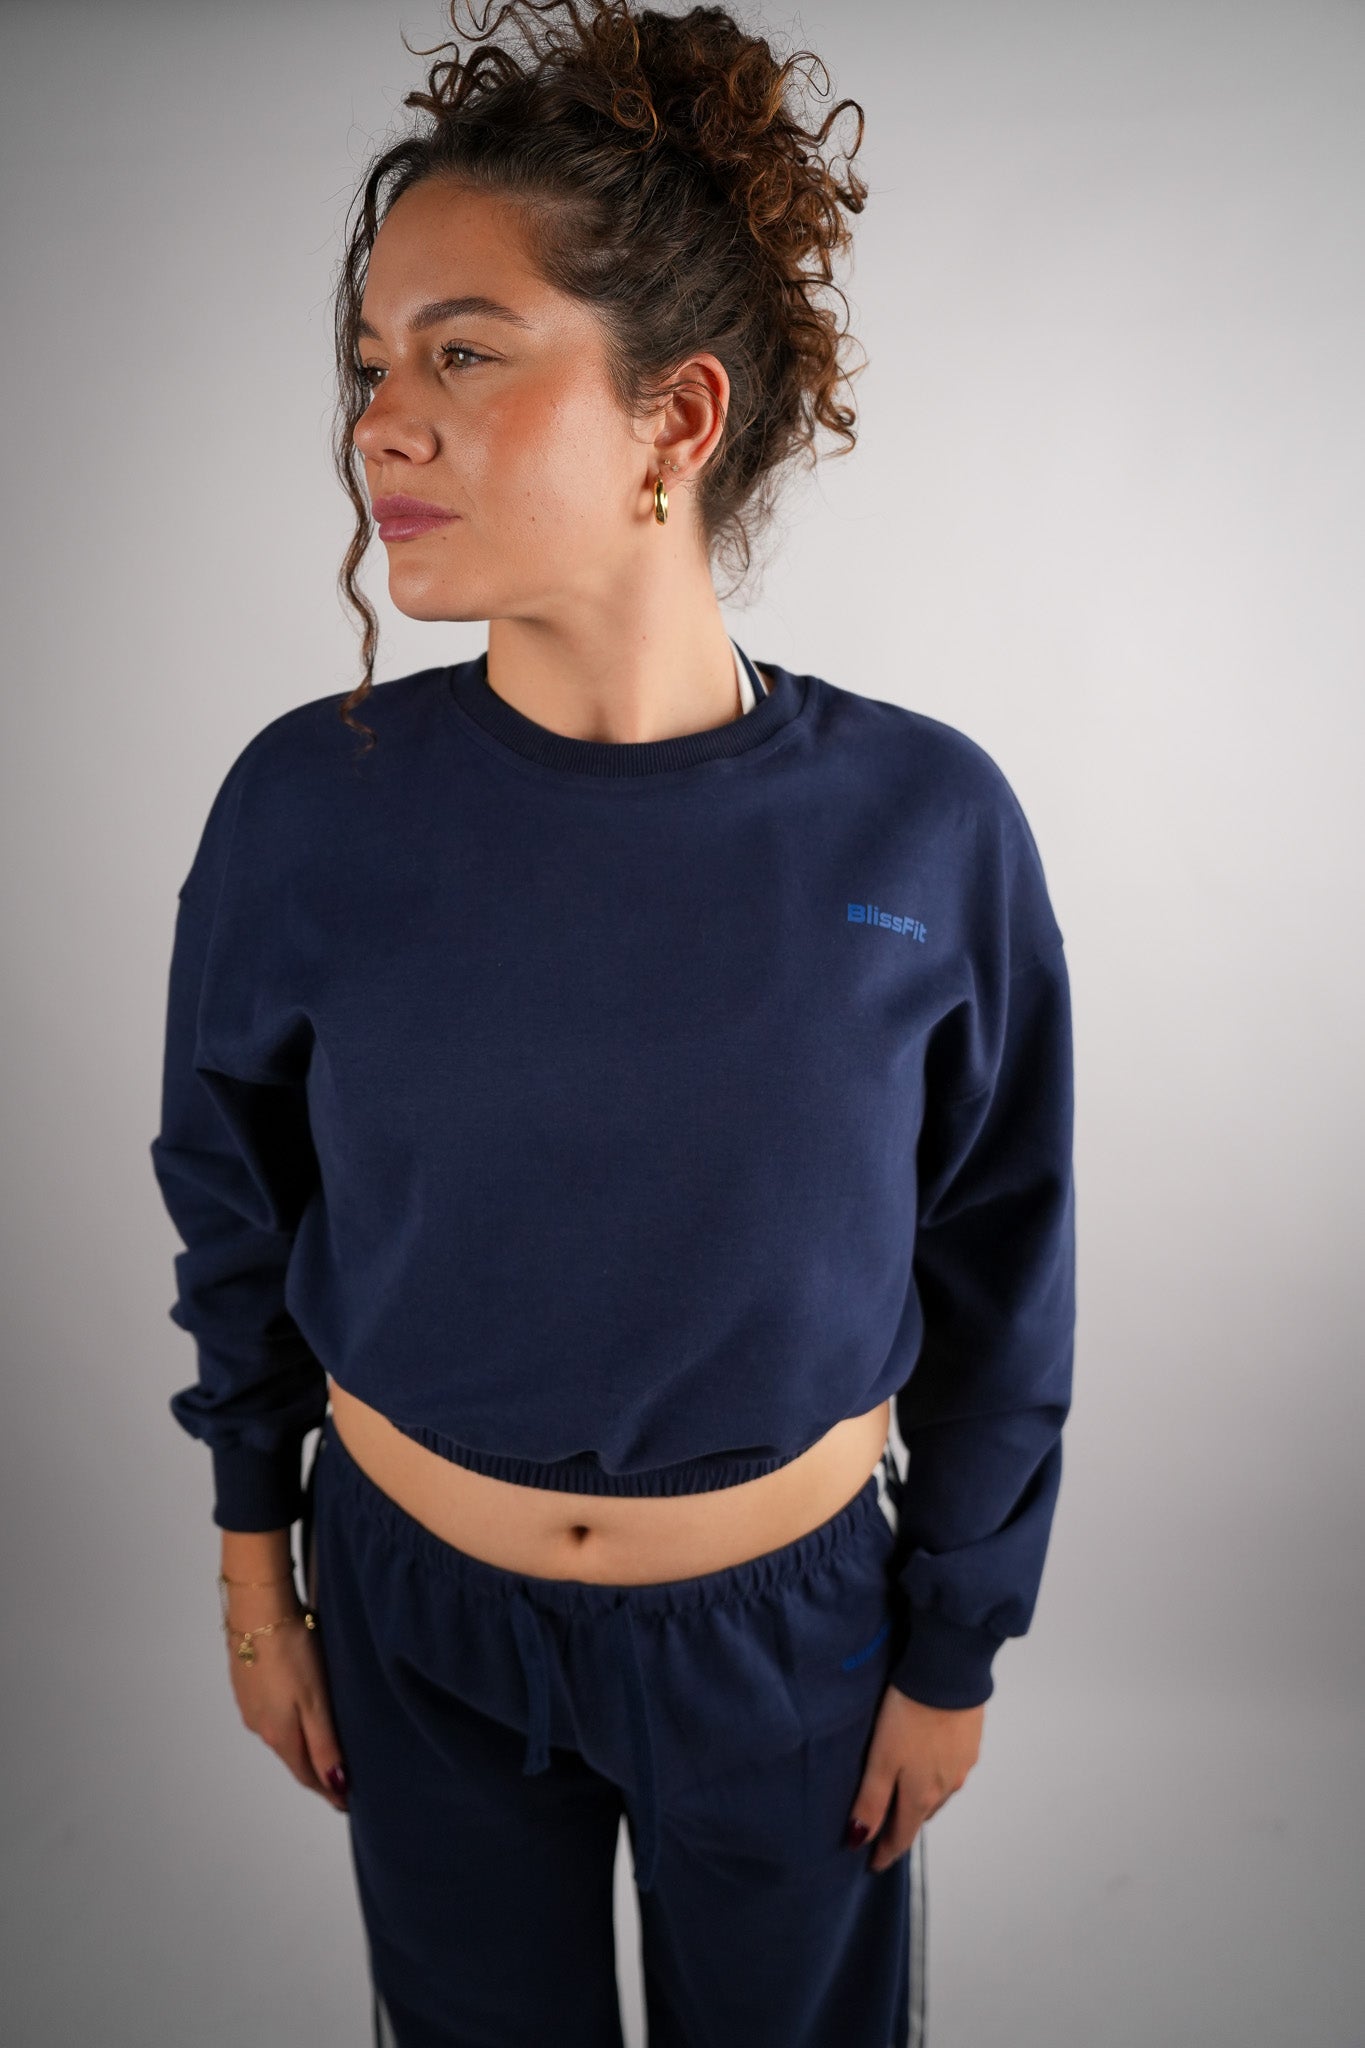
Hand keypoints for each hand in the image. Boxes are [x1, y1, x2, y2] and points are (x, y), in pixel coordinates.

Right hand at [225, 1592, 350, 1813]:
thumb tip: (336, 1786)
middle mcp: (261, 1727)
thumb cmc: (292, 1651)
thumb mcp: (317, 1702)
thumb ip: (325, 1744)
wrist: (258, 1610)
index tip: (346, 1803)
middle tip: (338, 1782)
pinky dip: (287, 1724)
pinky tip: (297, 1714)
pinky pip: (271, 1715)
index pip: (307, 1775)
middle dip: (315, 1773)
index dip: (328, 1790)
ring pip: (280, 1736)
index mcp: (280, 1734)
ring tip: (322, 1752)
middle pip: (293, 1759)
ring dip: (301, 1748)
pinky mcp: (246, 1685)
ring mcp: (250, 1705)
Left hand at [847, 1682, 984, 1871]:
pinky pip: (950, 1771)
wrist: (949, 1675)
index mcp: (921, 1796)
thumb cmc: (908, 1715)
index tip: (872, 1864)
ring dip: (921, 1802)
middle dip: (902, 1827)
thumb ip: (870, 1800)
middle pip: (920, 1817)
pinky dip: (936, 1777)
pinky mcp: (970, 1745)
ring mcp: (961, 1767)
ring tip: (904, 1798)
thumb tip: (858, 1840)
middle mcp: (945, 1788)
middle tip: (883, 1832)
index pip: (901, 1837)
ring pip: (937, 1795)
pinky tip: (928, 1763)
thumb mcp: (880, 1758)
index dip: (885, 1853)